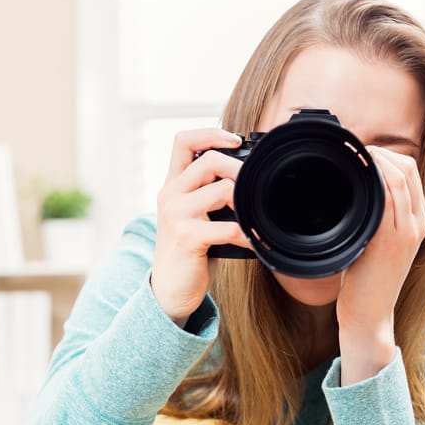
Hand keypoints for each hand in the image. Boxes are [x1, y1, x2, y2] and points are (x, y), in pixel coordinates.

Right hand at [150, 128, 251, 326]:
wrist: (169, 291)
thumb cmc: (189, 252)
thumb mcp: (193, 216)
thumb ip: (208, 194)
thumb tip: (246, 179)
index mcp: (172, 186)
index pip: (183, 141)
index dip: (210, 133)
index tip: (235, 141)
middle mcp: (170, 195)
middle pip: (209, 160)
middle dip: (240, 169)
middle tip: (255, 186)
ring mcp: (177, 216)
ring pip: (222, 190)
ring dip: (247, 202)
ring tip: (255, 216)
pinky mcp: (188, 238)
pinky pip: (229, 227)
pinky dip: (249, 234)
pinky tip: (255, 242)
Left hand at [337, 146, 424, 384]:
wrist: (368, 315)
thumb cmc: (365, 281)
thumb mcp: (373, 244)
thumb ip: (372, 220)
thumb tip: (351, 198)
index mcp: (416, 222)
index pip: (411, 173)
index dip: (388, 155)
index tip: (363, 151)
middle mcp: (416, 224)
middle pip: (408, 168)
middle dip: (381, 152)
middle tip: (354, 150)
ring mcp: (406, 231)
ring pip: (399, 178)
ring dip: (375, 160)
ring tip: (352, 156)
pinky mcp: (390, 240)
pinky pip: (387, 198)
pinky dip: (373, 180)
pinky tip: (356, 174)